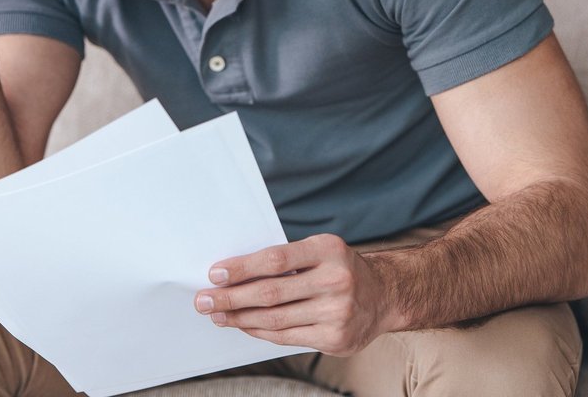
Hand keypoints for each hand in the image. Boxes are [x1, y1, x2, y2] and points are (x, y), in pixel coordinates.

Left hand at [194, 234, 398, 356]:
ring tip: (217, 314)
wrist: (385, 296)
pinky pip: (286, 336)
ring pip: (274, 318)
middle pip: (270, 292)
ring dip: (239, 318)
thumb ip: (286, 260)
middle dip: (230, 297)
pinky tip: (243, 325)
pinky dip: (259, 331)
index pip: (275, 259)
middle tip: (202, 300)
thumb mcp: (321, 251)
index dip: (241, 268)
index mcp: (328, 249)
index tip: (214, 274)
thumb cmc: (341, 269)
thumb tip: (234, 274)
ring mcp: (337, 312)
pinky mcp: (335, 338)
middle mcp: (336, 280)